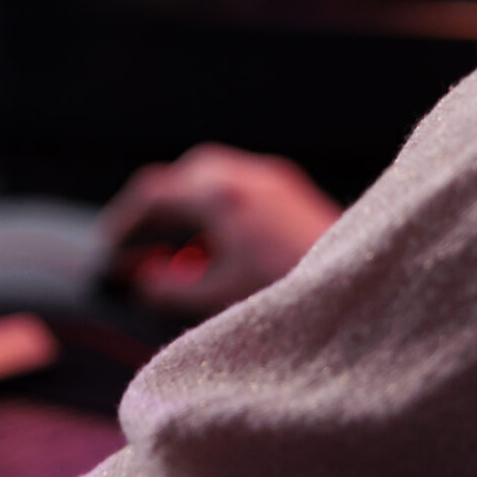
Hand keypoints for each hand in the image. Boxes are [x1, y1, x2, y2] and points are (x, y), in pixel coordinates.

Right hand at [97, 143, 341, 316]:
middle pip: (184, 175)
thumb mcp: (218, 301)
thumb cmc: (290, 297)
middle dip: (159, 206)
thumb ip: (169, 291)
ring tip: (183, 247)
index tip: (110, 245)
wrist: (367, 290)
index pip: (154, 193)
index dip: (126, 219)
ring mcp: (273, 179)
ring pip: (216, 175)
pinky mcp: (294, 190)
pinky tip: (225, 246)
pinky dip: (222, 206)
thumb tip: (142, 282)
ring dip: (192, 204)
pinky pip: (244, 185)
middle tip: (142, 239)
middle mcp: (245, 176)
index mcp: (219, 196)